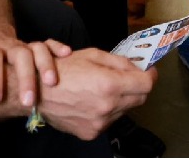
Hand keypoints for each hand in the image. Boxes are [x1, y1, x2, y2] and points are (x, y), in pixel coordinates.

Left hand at [0, 34, 72, 141]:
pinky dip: (57, 48)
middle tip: (28, 102)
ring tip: (51, 82)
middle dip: (25, 78)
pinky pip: (49, 44)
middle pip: (19, 55)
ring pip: (37, 48)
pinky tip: (66, 55)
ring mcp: (24, 45)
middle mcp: (8, 47)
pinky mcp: (37, 45)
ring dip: (45, 64)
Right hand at [36, 49, 157, 140]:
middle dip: (138, 87)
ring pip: (125, 110)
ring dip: (123, 99)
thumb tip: (138, 67)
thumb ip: (120, 62)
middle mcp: (108, 107)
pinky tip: (95, 101)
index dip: (150, 75)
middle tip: (130, 78)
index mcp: (109, 85)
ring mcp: (100, 123)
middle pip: (140, 99)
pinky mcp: (92, 133)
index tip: (148, 71)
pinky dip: (109, 110)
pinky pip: (110, 120)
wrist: (38, 92)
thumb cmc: (63, 70)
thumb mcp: (93, 55)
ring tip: (106, 89)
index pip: (146, 85)